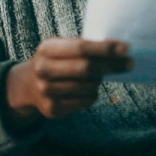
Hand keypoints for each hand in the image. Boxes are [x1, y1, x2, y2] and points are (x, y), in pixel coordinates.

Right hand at [6, 38, 131, 122]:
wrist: (27, 85)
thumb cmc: (54, 61)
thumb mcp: (60, 48)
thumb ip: (82, 47)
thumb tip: (119, 50)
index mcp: (46, 49)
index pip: (81, 48)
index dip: (105, 49)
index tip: (126, 48)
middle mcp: (43, 69)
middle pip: (86, 68)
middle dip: (112, 66)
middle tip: (129, 63)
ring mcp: (46, 91)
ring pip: (89, 86)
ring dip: (99, 81)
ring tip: (96, 77)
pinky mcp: (52, 108)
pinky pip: (86, 101)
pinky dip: (92, 94)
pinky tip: (86, 89)